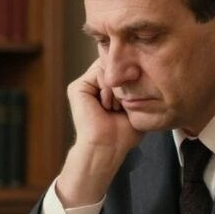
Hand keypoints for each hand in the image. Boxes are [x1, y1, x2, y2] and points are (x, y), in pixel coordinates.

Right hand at [56, 59, 143, 206]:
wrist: (108, 147)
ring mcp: (85, 85)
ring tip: (113, 109)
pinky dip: (108, 91)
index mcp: (107, 88)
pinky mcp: (77, 87)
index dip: (133, 80)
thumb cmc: (123, 133)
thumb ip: (137, 86)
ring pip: (109, 70)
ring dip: (117, 91)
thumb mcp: (136, 105)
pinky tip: (105, 107)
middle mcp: (95, 84)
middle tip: (120, 109)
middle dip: (125, 86)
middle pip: (116, 67)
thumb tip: (137, 67)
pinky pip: (99, 74)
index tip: (133, 101)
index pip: (123, 69)